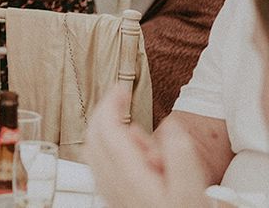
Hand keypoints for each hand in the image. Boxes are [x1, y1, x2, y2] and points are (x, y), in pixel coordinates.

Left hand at [87, 86, 207, 207]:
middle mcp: (110, 182)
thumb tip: (170, 126)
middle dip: (107, 113)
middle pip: (93, 135)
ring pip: (93, 149)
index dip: (110, 101)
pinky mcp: (111, 197)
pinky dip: (109, 148)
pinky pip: (98, 163)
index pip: (106, 127)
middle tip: (124, 102)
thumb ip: (181, 155)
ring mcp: (107, 190)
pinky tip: (135, 158)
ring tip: (144, 146)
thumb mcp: (191, 190)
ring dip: (111, 133)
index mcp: (127, 175)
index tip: (121, 87)